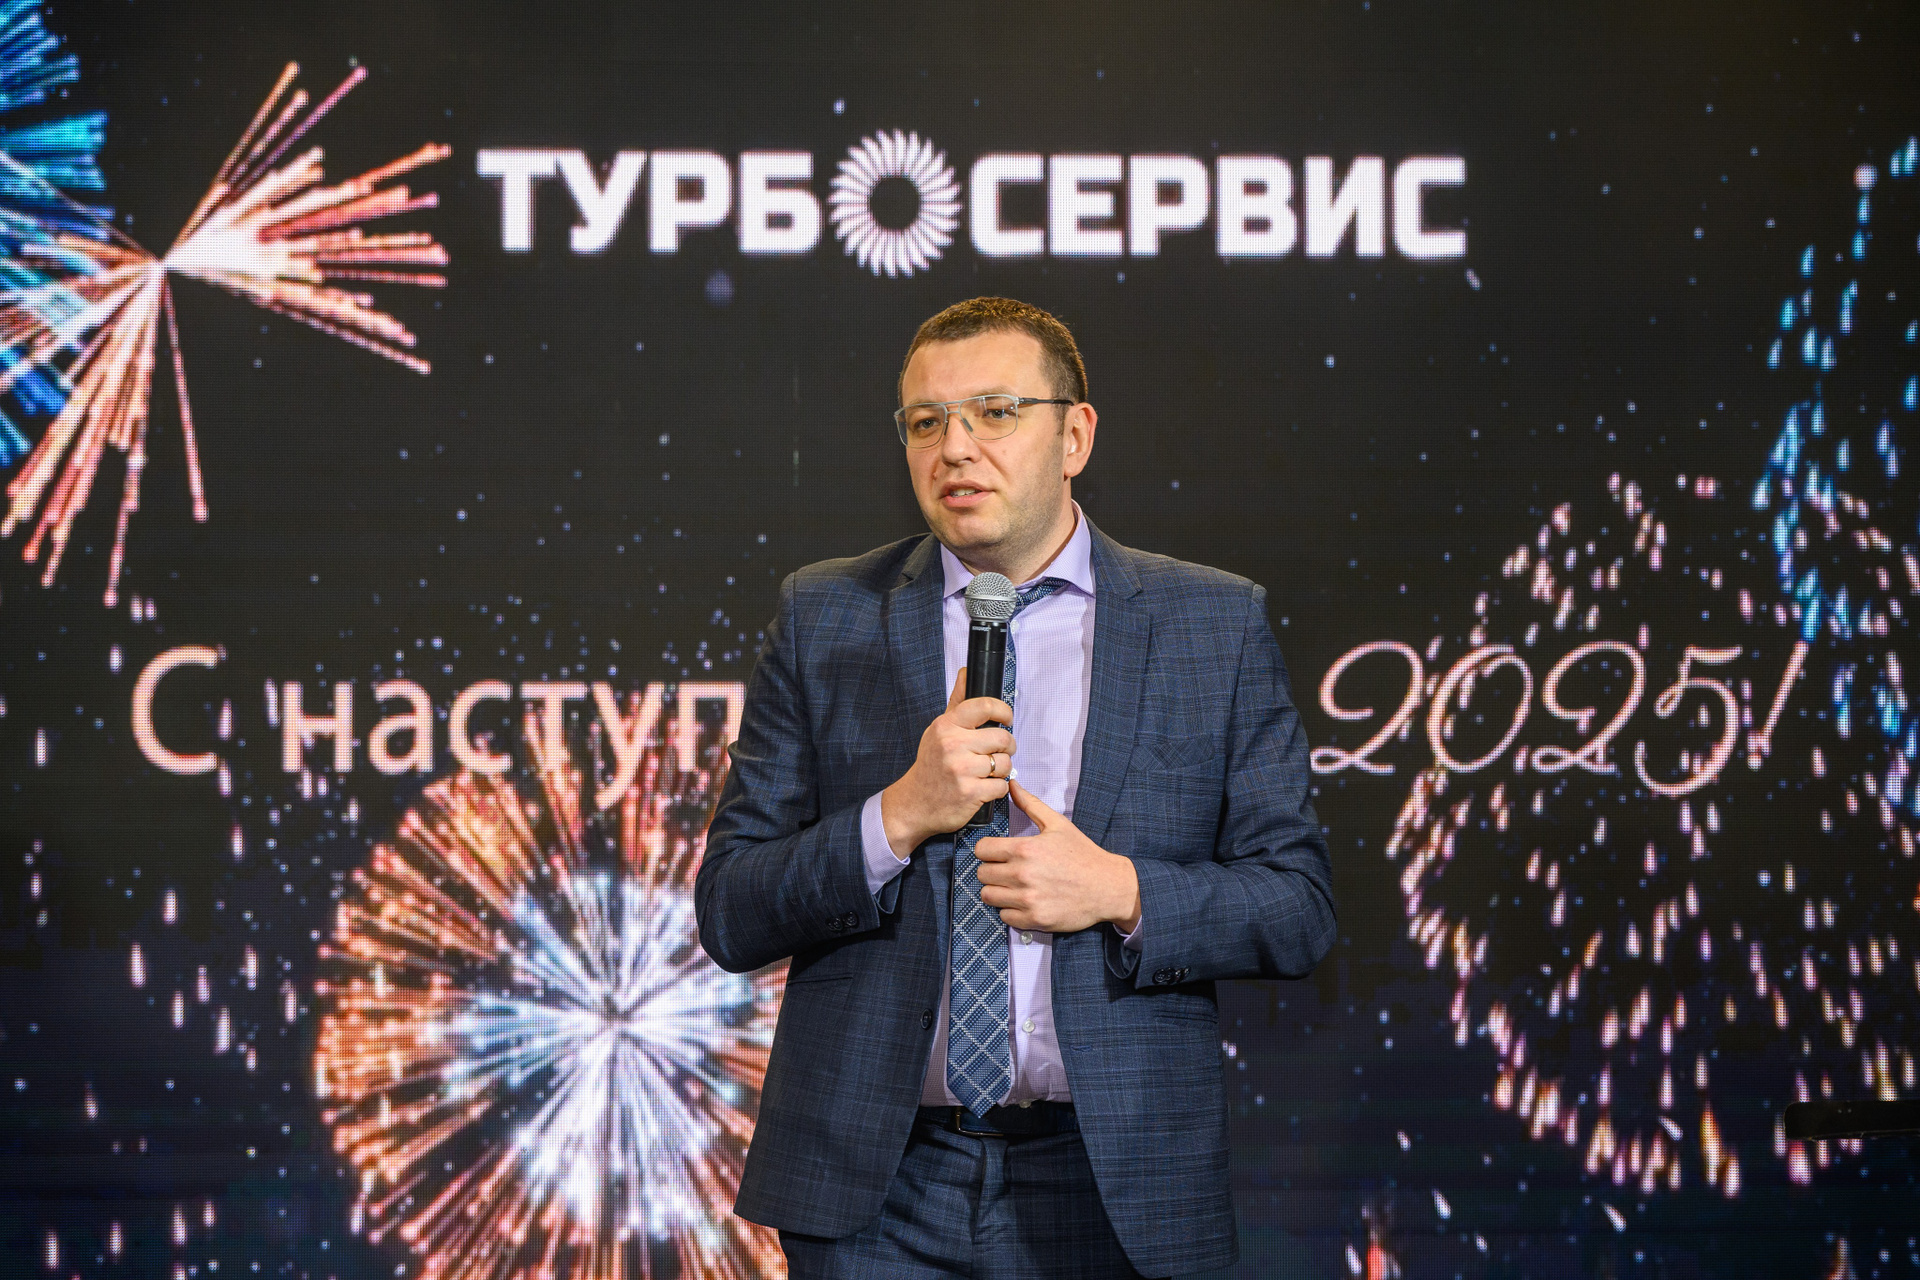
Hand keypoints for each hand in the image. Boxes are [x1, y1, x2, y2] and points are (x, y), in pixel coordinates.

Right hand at [880, 668, 1015, 857]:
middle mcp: (953, 745)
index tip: (1006, 719)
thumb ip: (956, 702)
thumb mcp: (939, 730)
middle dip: (1007, 747)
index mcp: (947, 726)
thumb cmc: (931, 764)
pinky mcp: (970, 793)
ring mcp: (962, 770)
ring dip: (1002, 769)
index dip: (1004, 711)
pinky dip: (997, 789)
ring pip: (1004, 763)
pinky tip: (984, 787)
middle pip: (1003, 738)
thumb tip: (965, 672)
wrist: (914, 803)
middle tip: (999, 752)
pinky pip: (1001, 786)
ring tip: (989, 771)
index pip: (985, 706)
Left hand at [975, 780, 1140, 934]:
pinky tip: (1024, 901)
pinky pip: (1004, 917)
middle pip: (982, 874)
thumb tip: (1013, 785)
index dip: (987, 850)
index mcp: (1025, 849)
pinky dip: (1011, 910)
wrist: (1108, 886)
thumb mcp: (1058, 824)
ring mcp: (1028, 899)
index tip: (997, 853)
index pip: (981, 849)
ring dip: (998, 891)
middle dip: (992, 870)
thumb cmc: (1083, 855)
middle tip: (1007, 870)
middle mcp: (1022, 874)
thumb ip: (1030, 804)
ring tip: (1013, 886)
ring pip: (988, 896)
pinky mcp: (1034, 919)